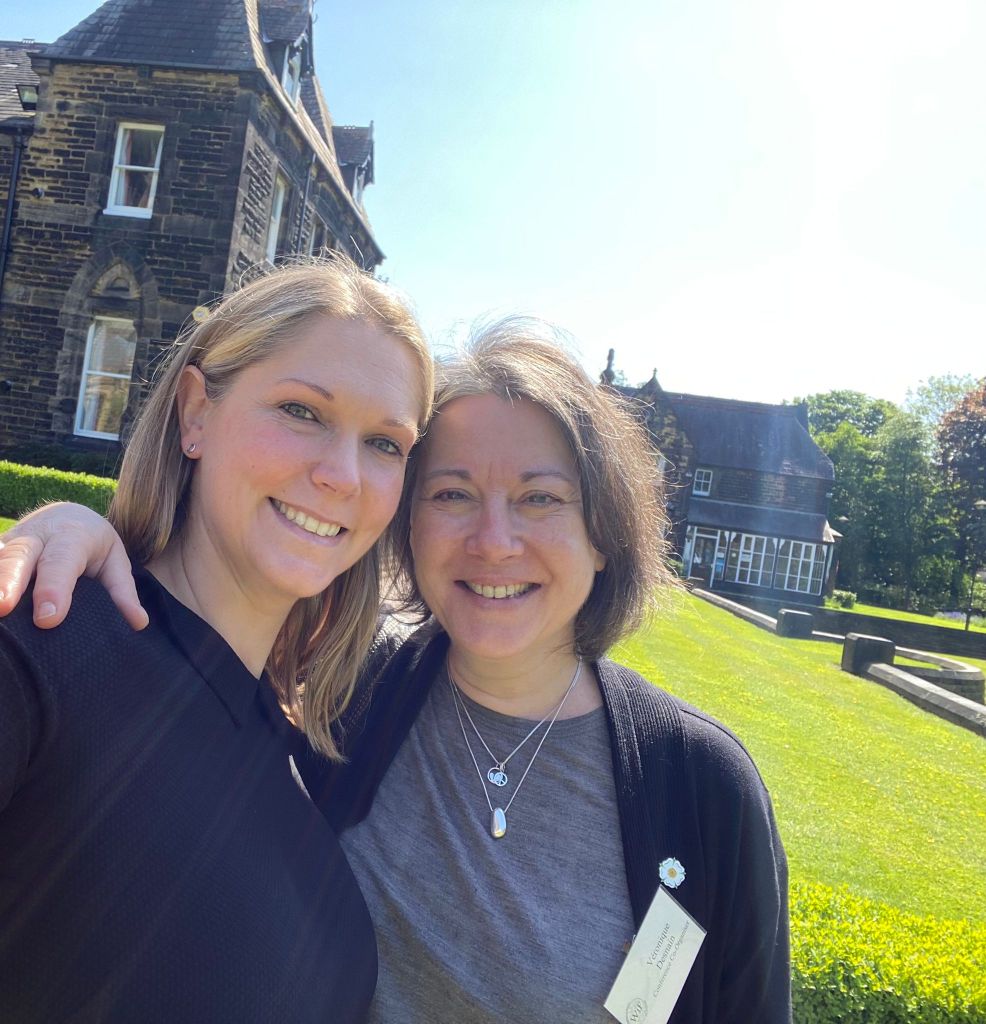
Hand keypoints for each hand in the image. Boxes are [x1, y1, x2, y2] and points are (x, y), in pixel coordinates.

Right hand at [0, 503, 147, 629]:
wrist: (64, 515)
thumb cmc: (92, 545)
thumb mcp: (113, 560)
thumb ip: (122, 591)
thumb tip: (138, 623)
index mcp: (71, 536)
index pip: (62, 561)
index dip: (54, 588)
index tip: (48, 619)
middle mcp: (35, 536)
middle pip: (19, 557)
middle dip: (8, 582)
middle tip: (3, 608)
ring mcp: (8, 544)